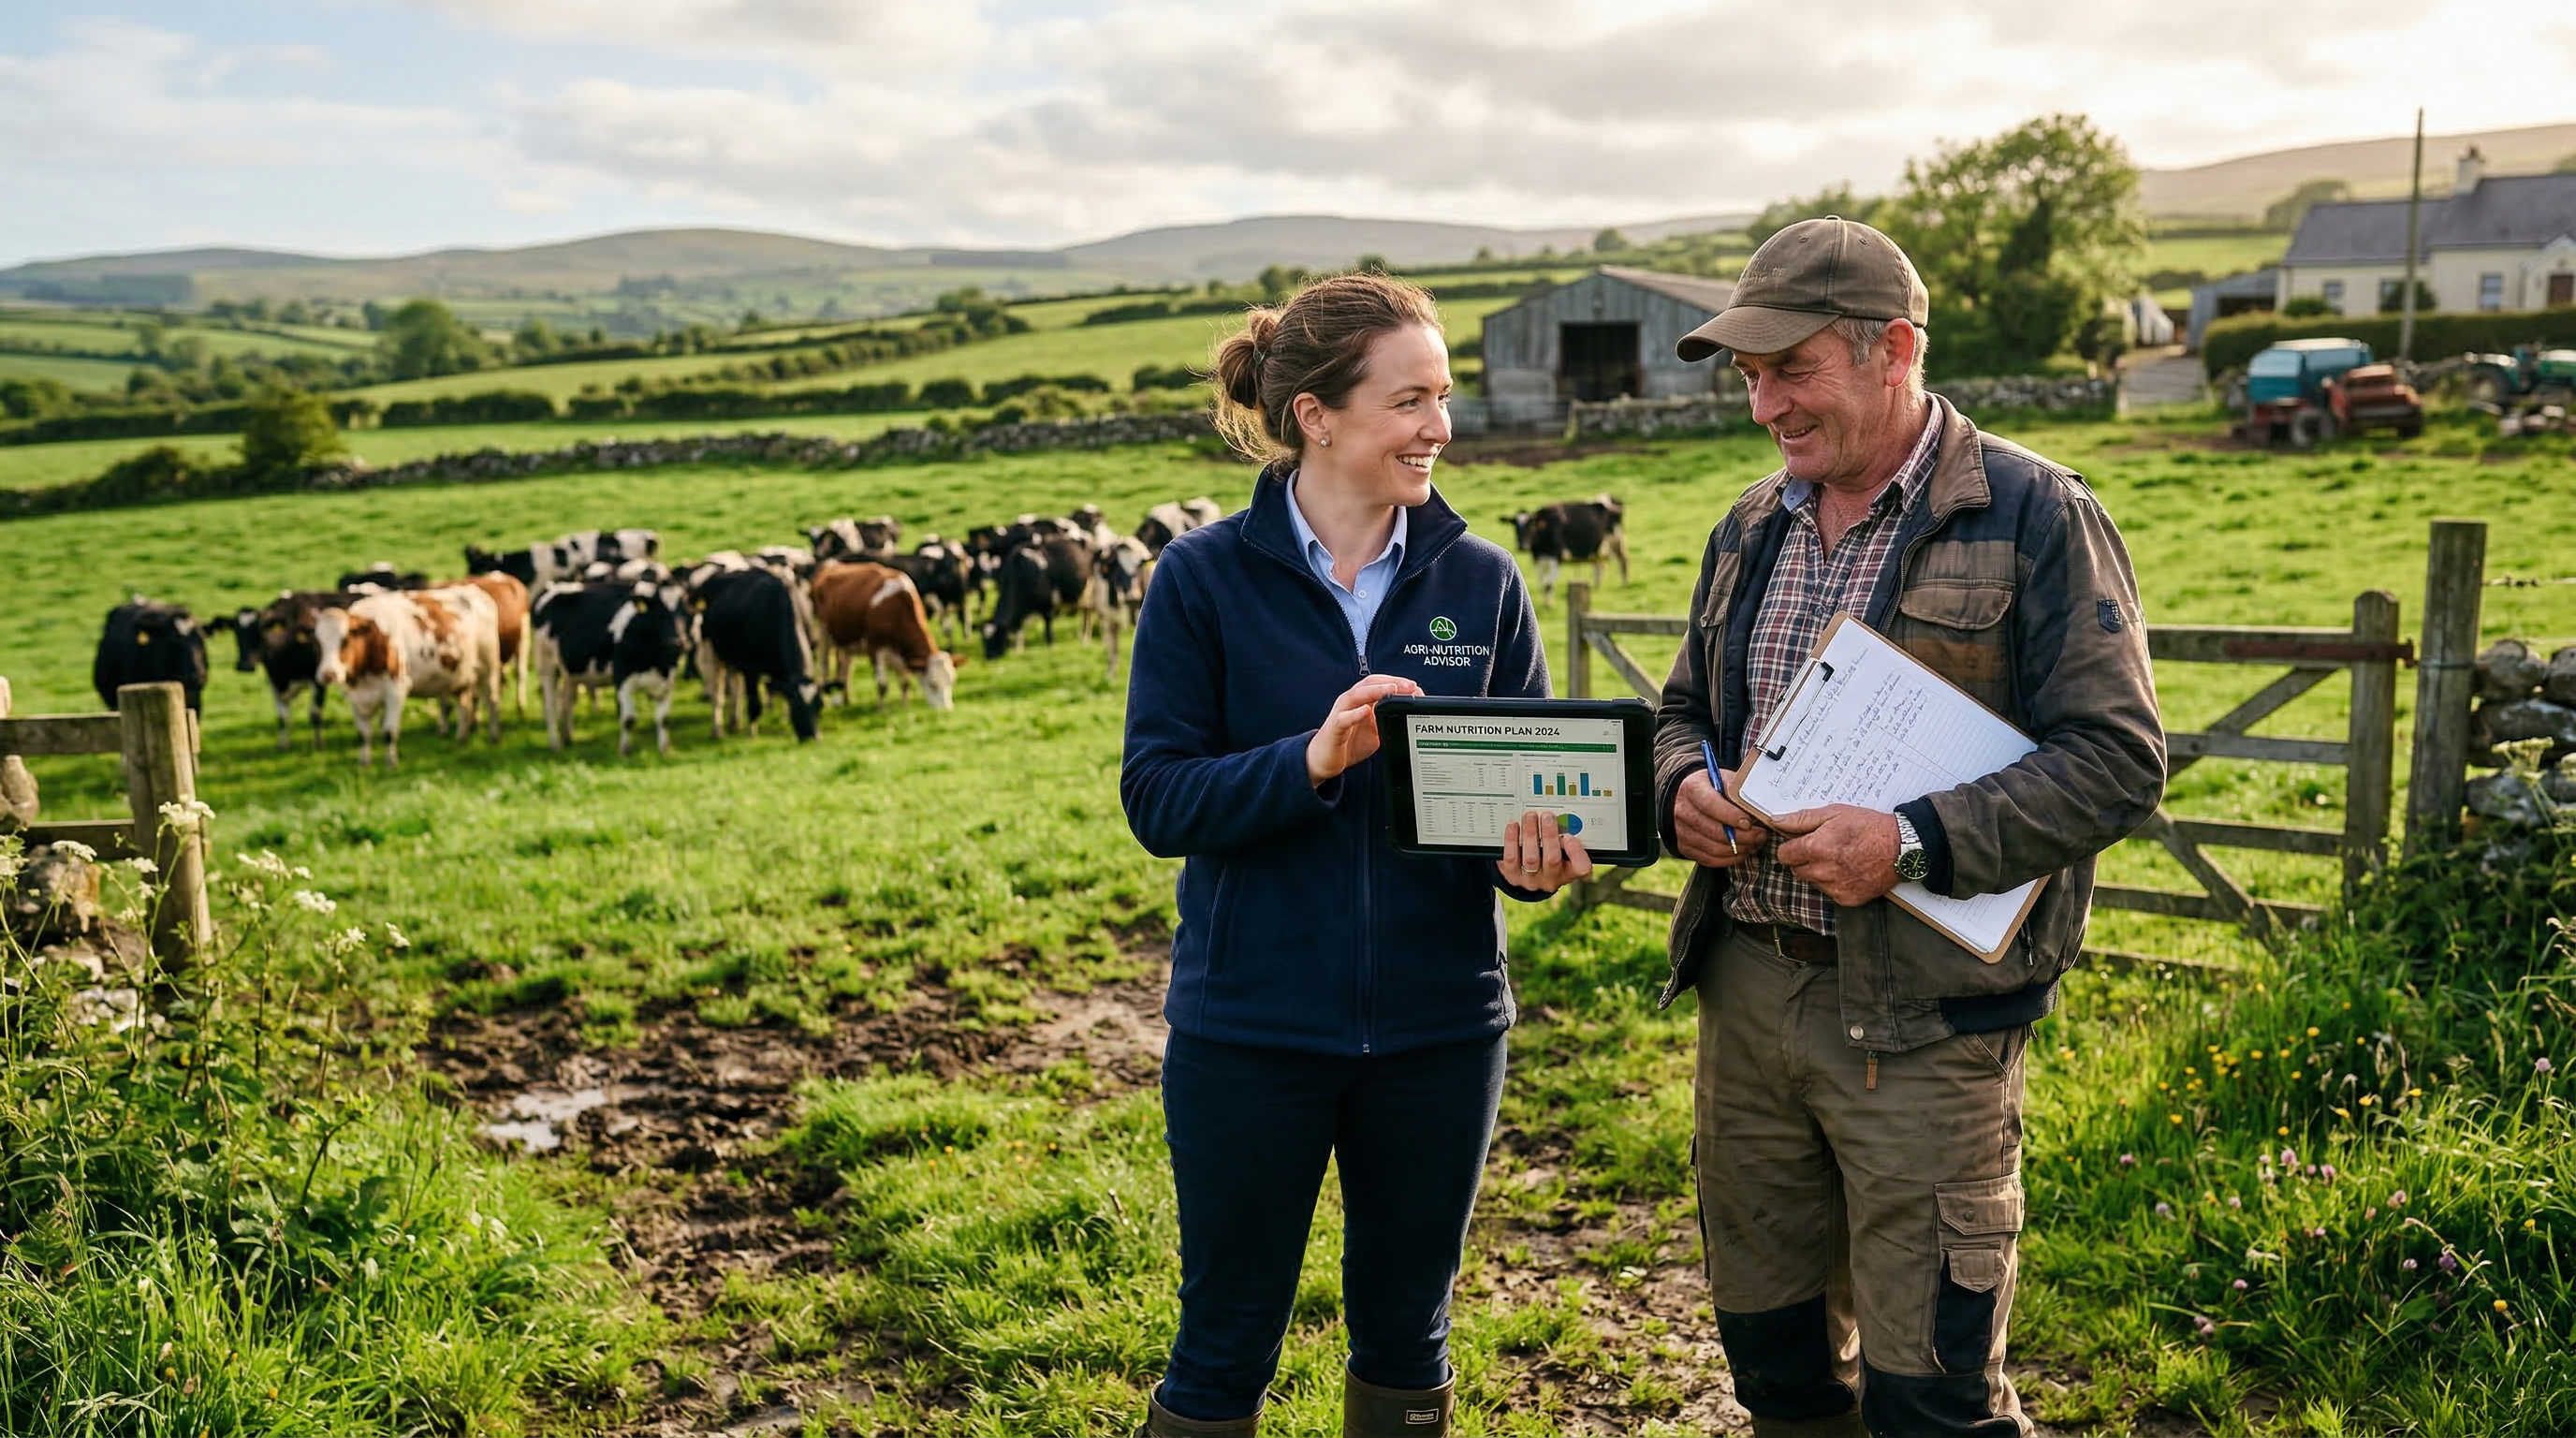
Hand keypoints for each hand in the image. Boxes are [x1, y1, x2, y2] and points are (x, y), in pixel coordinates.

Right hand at [1305, 675, 1422, 785]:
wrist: (1325, 759)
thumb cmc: (1349, 742)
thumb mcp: (1375, 730)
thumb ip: (1388, 719)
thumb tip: (1409, 712)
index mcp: (1361, 700)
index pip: (1379, 683)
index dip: (1397, 682)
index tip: (1414, 686)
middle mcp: (1350, 702)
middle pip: (1369, 683)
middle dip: (1390, 682)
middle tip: (1409, 685)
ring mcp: (1341, 713)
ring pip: (1356, 695)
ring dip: (1375, 691)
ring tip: (1391, 690)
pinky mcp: (1334, 728)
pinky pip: (1343, 718)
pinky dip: (1355, 713)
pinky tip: (1365, 710)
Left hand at [1497, 810, 1592, 894]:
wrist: (1524, 874)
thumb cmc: (1546, 856)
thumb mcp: (1561, 850)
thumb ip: (1564, 837)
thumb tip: (1560, 818)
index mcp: (1568, 871)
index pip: (1581, 868)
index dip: (1576, 852)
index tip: (1569, 836)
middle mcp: (1550, 879)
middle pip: (1552, 859)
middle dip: (1549, 835)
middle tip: (1547, 817)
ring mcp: (1530, 879)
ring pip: (1531, 858)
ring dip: (1530, 834)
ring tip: (1530, 817)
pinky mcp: (1512, 875)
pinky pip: (1511, 858)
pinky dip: (1512, 839)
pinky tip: (1514, 826)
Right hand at [1672, 768, 1770, 868]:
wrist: (1686, 796)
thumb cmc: (1711, 787)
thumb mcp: (1723, 779)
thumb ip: (1738, 790)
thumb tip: (1760, 805)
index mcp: (1692, 789)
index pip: (1711, 805)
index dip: (1732, 816)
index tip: (1749, 823)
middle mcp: (1683, 811)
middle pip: (1714, 831)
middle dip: (1743, 836)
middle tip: (1760, 835)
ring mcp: (1681, 831)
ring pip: (1713, 848)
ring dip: (1738, 849)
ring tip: (1754, 843)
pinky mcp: (1684, 847)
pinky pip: (1709, 859)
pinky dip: (1728, 859)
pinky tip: (1741, 852)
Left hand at [1767, 805, 1901, 906]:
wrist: (1901, 847)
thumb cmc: (1868, 826)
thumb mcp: (1834, 813)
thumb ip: (1801, 819)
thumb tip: (1775, 821)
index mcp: (1816, 848)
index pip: (1784, 855)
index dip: (1792, 847)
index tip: (1802, 842)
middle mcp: (1823, 872)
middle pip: (1797, 870)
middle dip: (1805, 860)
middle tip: (1825, 848)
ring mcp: (1835, 888)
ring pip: (1813, 882)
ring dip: (1819, 872)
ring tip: (1840, 858)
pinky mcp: (1847, 900)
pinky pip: (1830, 893)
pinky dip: (1835, 884)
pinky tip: (1849, 870)